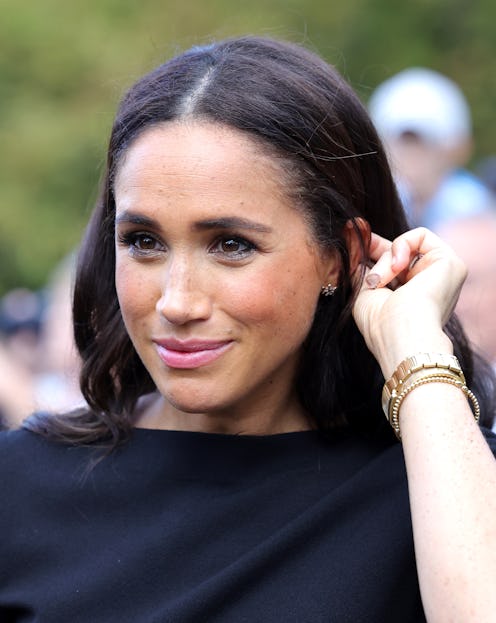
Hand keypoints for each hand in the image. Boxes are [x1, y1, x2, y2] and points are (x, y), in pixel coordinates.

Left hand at [352, 227, 466, 377]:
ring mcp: (442, 276)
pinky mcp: (452, 263)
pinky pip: (422, 236)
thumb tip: (351, 236)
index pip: (390, 265)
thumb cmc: (381, 325)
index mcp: (411, 298)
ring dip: (385, 259)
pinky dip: (401, 246)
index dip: (370, 250)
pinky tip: (396, 268)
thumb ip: (361, 266)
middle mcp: (429, 287)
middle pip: (397, 252)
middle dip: (372, 247)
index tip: (351, 238)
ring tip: (379, 281)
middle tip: (355, 244)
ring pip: (406, 247)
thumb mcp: (363, 292)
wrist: (403, 337)